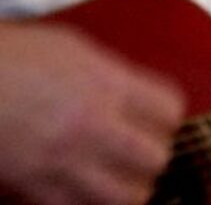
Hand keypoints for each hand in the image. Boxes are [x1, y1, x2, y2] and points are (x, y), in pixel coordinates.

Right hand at [0, 22, 184, 204]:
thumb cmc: (9, 55)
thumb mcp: (70, 48)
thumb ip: (110, 74)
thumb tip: (134, 92)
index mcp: (106, 84)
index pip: (170, 109)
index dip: (168, 113)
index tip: (159, 115)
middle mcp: (91, 124)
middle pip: (156, 157)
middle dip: (153, 153)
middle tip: (140, 147)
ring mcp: (63, 160)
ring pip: (127, 196)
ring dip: (129, 187)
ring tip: (120, 175)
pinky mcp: (34, 185)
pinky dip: (89, 203)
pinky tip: (85, 189)